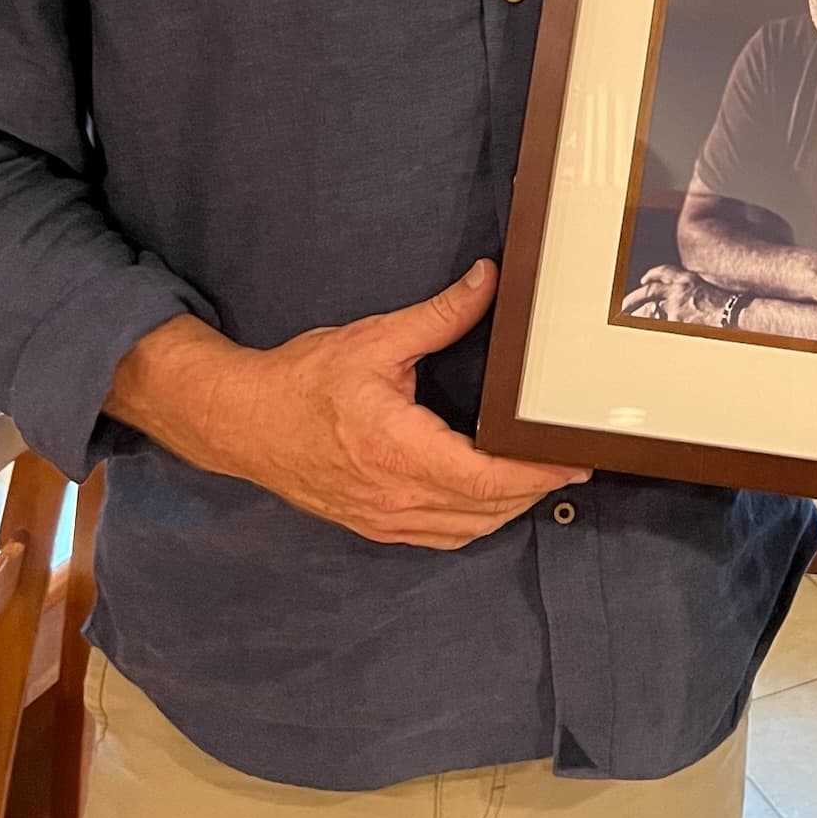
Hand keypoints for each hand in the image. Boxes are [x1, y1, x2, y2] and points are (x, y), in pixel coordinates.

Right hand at [124, 262, 589, 551]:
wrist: (242, 421)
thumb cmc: (304, 381)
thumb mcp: (375, 338)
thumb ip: (440, 315)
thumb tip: (488, 281)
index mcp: (398, 450)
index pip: (486, 477)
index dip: (537, 474)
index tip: (574, 461)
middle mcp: (394, 495)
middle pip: (486, 508)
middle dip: (535, 489)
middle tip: (573, 462)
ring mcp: (384, 518)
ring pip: (467, 529)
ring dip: (509, 509)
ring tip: (543, 477)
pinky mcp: (374, 524)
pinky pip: (440, 536)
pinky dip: (476, 521)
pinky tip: (493, 498)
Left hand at [621, 265, 736, 326]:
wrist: (736, 312)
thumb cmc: (730, 304)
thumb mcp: (711, 292)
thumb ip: (695, 294)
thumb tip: (688, 303)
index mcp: (689, 279)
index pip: (664, 273)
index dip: (652, 275)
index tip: (644, 280)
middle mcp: (679, 289)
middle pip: (649, 291)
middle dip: (634, 298)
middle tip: (623, 306)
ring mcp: (676, 304)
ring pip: (652, 310)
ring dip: (639, 315)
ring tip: (629, 320)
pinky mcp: (676, 318)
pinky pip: (664, 323)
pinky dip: (659, 327)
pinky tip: (651, 331)